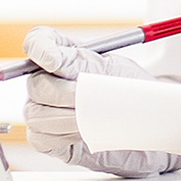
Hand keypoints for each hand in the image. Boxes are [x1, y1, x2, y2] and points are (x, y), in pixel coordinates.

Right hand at [20, 26, 180, 176]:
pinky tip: (83, 133)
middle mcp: (49, 81)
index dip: (39, 48)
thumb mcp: (112, 70)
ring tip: (92, 119)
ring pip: (36, 114)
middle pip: (35, 83)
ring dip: (66, 119)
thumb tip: (54, 58)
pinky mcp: (47, 138)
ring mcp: (44, 110)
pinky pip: (41, 138)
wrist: (145, 127)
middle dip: (62, 93)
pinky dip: (63, 137)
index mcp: (65, 54)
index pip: (38, 41)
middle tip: (85, 98)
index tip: (54, 61)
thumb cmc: (130, 93)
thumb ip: (81, 62)